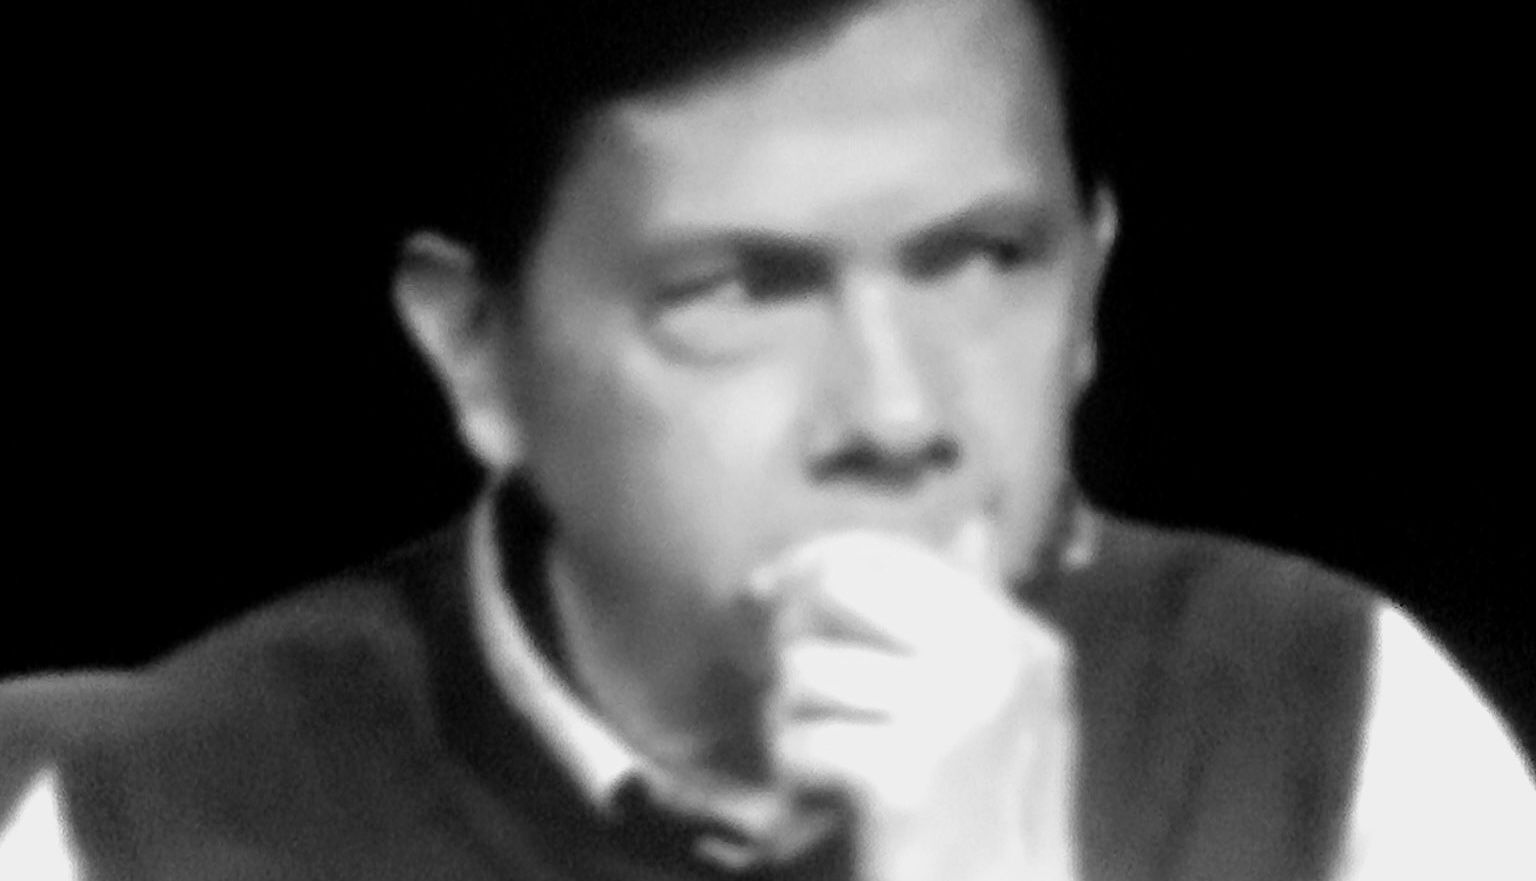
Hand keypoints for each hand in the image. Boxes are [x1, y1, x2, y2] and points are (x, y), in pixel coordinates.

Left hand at [749, 522, 1077, 880]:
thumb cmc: (983, 815)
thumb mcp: (996, 702)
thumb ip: (968, 618)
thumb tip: (968, 524)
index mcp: (1017, 637)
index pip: (888, 554)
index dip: (810, 565)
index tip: (764, 595)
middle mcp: (996, 661)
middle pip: (839, 586)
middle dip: (793, 632)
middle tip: (793, 684)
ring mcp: (956, 715)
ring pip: (806, 670)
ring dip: (788, 722)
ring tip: (821, 763)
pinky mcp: (908, 775)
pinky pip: (800, 741)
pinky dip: (793, 778)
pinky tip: (821, 804)